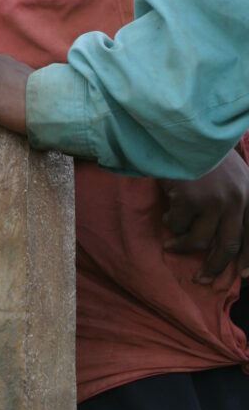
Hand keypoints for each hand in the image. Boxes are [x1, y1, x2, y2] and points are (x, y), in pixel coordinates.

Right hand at [160, 148, 248, 283]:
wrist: (184, 130)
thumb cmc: (206, 152)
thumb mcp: (234, 173)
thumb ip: (237, 199)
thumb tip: (228, 240)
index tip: (243, 276)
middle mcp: (237, 200)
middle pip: (229, 245)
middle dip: (214, 267)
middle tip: (201, 279)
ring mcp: (214, 201)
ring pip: (200, 241)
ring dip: (183, 246)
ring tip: (171, 244)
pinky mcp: (190, 200)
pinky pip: (177, 225)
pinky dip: (170, 223)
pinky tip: (167, 214)